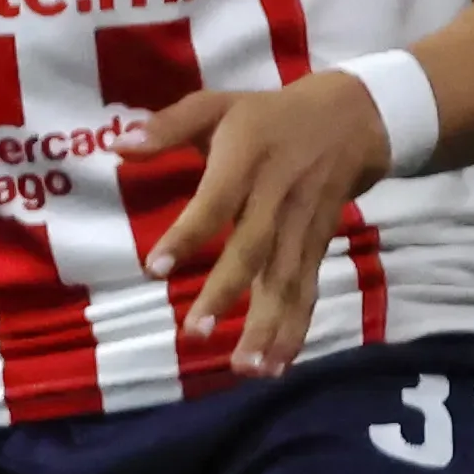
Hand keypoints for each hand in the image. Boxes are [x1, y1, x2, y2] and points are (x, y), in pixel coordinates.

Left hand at [138, 69, 390, 373]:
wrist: (355, 118)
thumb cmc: (268, 115)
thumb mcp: (218, 104)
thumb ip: (168, 126)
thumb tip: (118, 146)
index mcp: (246, 162)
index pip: (215, 202)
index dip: (188, 234)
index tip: (155, 268)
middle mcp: (277, 199)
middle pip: (253, 250)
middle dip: (227, 294)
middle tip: (195, 334)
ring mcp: (302, 227)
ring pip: (286, 280)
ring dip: (268, 326)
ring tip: (245, 368)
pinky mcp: (318, 246)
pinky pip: (306, 291)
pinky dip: (294, 328)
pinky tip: (275, 365)